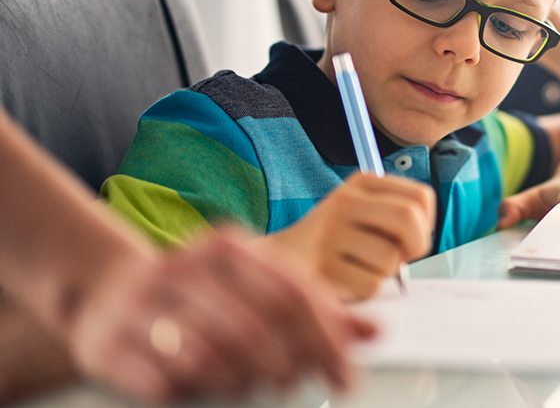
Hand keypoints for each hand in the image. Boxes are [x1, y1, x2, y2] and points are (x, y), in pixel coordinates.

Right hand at [67, 228, 375, 403]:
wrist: (110, 292)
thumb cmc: (199, 292)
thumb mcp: (257, 287)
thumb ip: (314, 310)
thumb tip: (374, 332)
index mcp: (228, 246)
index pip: (292, 294)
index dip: (326, 340)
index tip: (347, 376)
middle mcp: (184, 267)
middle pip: (256, 326)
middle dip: (288, 365)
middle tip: (298, 384)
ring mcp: (142, 303)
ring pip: (211, 356)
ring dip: (243, 381)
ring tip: (253, 384)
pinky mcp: (107, 343)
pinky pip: (164, 381)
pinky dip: (194, 392)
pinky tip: (205, 387)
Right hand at [265, 173, 435, 300]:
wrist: (282, 258)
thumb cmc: (337, 240)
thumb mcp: (366, 212)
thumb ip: (398, 216)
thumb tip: (423, 240)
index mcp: (362, 183)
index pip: (421, 197)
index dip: (426, 224)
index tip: (410, 237)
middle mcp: (345, 201)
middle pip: (408, 219)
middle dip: (416, 245)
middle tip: (403, 257)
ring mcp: (330, 232)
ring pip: (390, 258)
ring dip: (385, 272)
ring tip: (362, 266)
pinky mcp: (323, 266)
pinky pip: (371, 284)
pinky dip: (367, 288)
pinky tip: (347, 279)